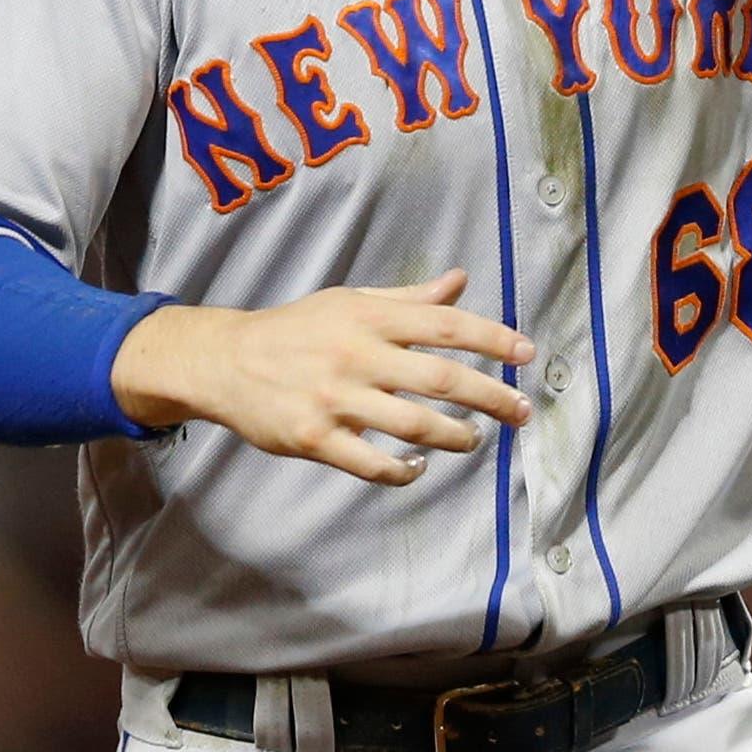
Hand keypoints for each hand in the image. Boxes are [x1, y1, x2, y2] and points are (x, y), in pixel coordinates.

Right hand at [112, 268, 535, 486]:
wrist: (223, 361)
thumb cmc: (297, 329)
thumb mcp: (350, 300)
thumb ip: (409, 299)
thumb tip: (460, 281)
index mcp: (370, 317)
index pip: (448, 326)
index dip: (495, 340)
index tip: (528, 355)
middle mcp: (357, 355)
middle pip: (443, 379)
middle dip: (493, 397)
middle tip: (521, 411)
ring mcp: (335, 399)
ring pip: (414, 426)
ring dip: (456, 437)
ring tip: (474, 438)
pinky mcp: (314, 438)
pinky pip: (372, 464)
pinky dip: (404, 470)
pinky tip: (419, 467)